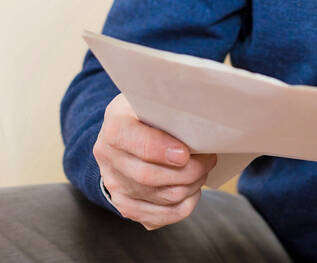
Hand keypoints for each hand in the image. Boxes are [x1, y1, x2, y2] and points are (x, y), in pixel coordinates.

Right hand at [92, 93, 217, 229]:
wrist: (125, 136)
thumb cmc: (148, 113)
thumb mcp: (153, 100)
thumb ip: (170, 109)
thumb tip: (200, 119)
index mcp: (115, 126)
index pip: (134, 142)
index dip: (161, 150)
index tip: (186, 153)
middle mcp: (107, 157)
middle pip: (149, 176)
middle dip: (188, 171)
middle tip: (208, 159)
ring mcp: (114, 185)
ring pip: (160, 197)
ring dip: (190, 187)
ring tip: (202, 171)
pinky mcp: (125, 206)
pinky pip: (160, 217)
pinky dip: (183, 206)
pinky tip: (191, 190)